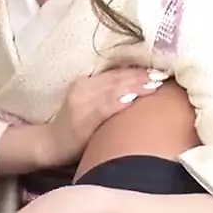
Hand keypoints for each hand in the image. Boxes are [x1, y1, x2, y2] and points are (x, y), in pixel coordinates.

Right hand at [42, 67, 167, 165]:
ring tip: (156, 84)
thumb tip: (135, 93)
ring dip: (136, 86)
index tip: (158, 68)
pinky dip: (121, 101)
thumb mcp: (86, 104)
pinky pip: (105, 107)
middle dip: (141, 76)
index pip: (115, 73)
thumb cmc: (72, 127)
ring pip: (114, 90)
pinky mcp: (82, 119)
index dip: (136, 70)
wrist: (48, 144)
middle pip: (117, 79)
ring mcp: (81, 102)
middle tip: (163, 74)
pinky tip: (134, 98)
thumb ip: (105, 96)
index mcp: (84, 82)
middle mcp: (82, 88)